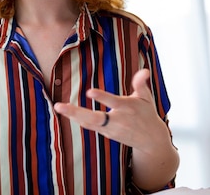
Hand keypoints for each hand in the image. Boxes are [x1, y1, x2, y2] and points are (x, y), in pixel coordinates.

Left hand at [53, 69, 168, 150]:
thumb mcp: (146, 98)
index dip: (102, 97)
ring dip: (73, 115)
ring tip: (58, 107)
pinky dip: (78, 119)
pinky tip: (67, 113)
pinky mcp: (107, 134)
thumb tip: (144, 70)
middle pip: (94, 118)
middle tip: (59, 106)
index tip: (90, 92)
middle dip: (76, 112)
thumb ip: (141, 84)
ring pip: (89, 123)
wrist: (151, 140)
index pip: (112, 102)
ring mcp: (111, 129)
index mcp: (127, 108)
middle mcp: (117, 120)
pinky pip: (90, 126)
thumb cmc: (147, 113)